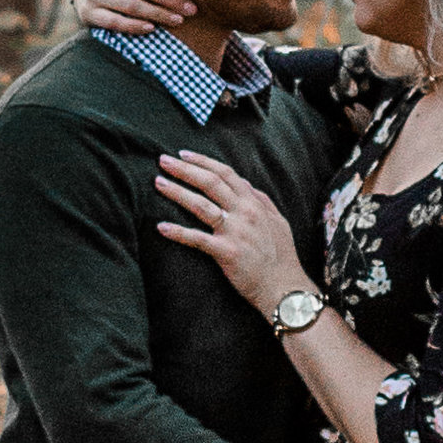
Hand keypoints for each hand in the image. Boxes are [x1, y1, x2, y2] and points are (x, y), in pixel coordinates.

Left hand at [154, 152, 307, 313]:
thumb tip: (244, 182)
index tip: (183, 154)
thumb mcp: (277, 221)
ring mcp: (235, 232)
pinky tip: (160, 227)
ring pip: (201, 205)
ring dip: (177, 192)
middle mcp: (245, 212)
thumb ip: (261, 199)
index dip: (203, 161)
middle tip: (162, 161)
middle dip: (184, 169)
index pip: (226, 173)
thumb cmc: (282, 256)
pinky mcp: (226, 252)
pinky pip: (197, 239)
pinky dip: (178, 232)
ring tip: (158, 183)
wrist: (284, 287)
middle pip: (210, 183)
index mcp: (254, 203)